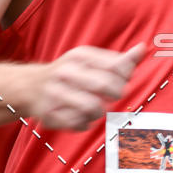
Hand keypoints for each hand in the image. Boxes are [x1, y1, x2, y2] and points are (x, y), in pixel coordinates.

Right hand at [27, 43, 145, 130]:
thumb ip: (118, 59)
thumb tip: (143, 48)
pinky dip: (86, 123)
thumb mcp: (90, 60)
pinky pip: (80, 124)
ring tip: (96, 108)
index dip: (125, 77)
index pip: (116, 66)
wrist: (29, 86)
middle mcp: (66, 72)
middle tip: (112, 96)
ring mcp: (56, 93)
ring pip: (94, 107)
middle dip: (115, 94)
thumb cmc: (70, 73)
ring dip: (100, 111)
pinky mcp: (49, 114)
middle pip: (106, 85)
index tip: (122, 81)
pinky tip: (81, 117)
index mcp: (79, 56)